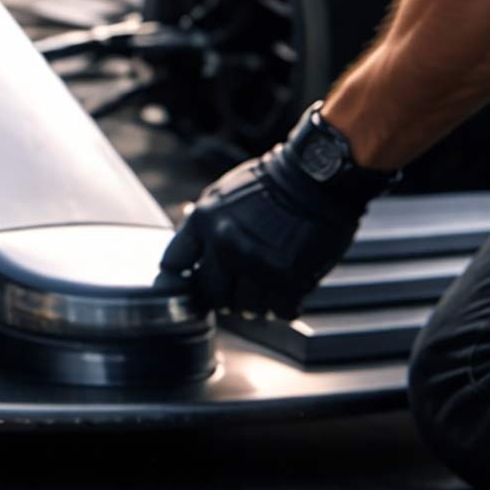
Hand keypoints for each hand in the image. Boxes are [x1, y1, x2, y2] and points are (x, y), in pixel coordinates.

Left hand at [154, 113, 386, 320]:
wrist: (316, 178)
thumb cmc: (272, 183)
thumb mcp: (222, 194)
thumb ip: (202, 226)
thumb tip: (190, 254)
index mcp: (205, 222)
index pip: (173, 265)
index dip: (185, 277)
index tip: (195, 282)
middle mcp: (227, 246)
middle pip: (212, 295)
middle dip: (224, 297)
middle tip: (238, 291)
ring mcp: (258, 265)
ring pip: (246, 309)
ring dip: (257, 304)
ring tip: (267, 288)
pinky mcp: (290, 279)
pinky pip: (280, 311)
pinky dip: (284, 307)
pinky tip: (288, 292)